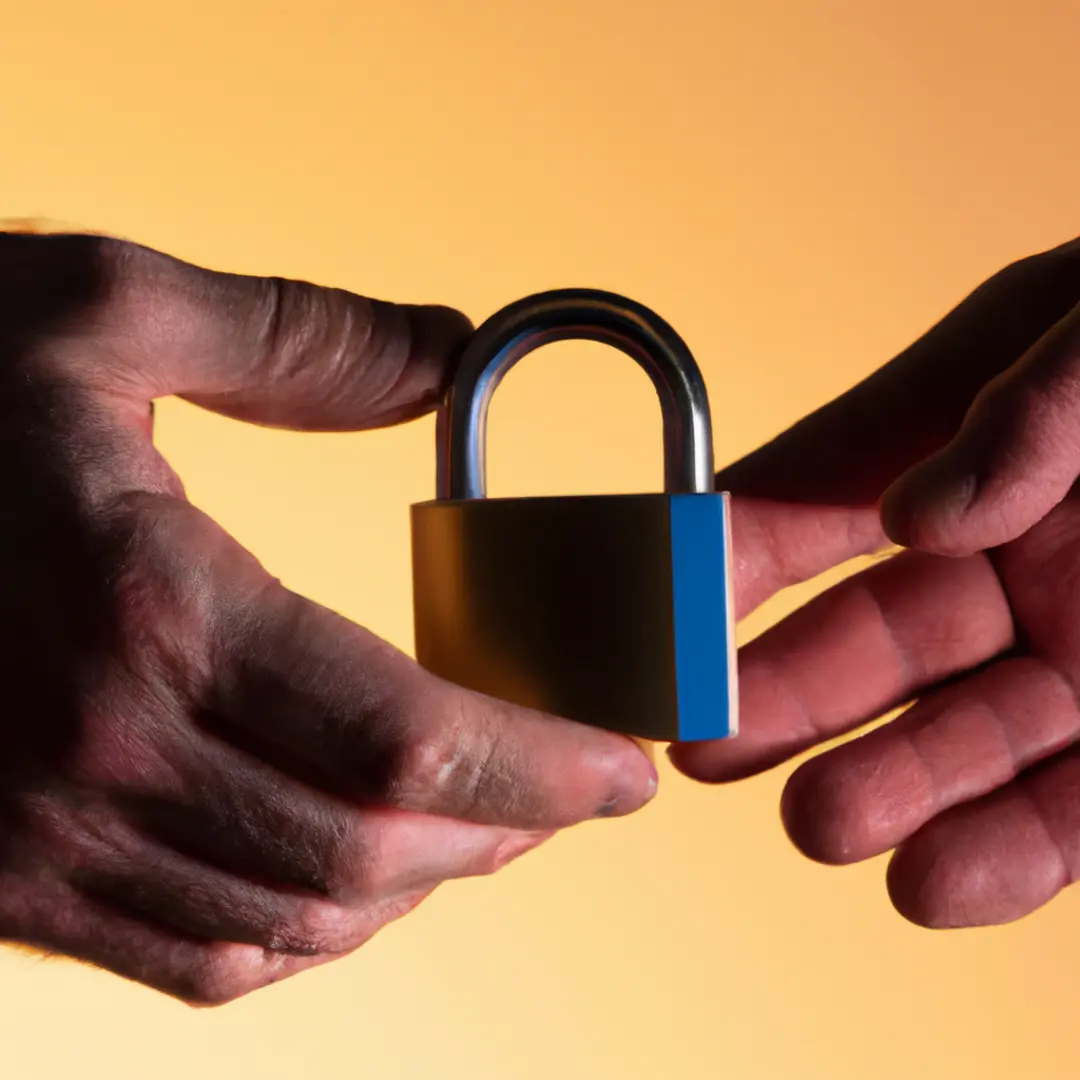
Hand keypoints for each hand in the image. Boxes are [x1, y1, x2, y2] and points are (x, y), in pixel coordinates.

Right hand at [0, 231, 656, 1003]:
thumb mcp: (102, 309)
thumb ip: (296, 336)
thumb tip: (445, 348)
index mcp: (149, 611)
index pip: (408, 740)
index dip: (542, 768)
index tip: (623, 768)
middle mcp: (95, 753)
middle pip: (369, 849)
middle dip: (501, 830)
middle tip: (571, 790)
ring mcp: (37, 837)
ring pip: (292, 920)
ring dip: (416, 885)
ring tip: (486, 829)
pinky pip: (190, 957)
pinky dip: (301, 932)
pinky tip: (347, 880)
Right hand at [670, 236, 1079, 928]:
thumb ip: (1019, 408)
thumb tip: (917, 514)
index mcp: (977, 441)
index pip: (817, 499)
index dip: (730, 554)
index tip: (659, 608)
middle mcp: (1014, 552)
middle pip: (869, 639)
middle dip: (780, 694)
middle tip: (705, 741)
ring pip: (961, 738)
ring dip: (885, 786)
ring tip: (817, 824)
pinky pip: (1077, 808)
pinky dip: (1007, 851)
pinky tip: (932, 880)